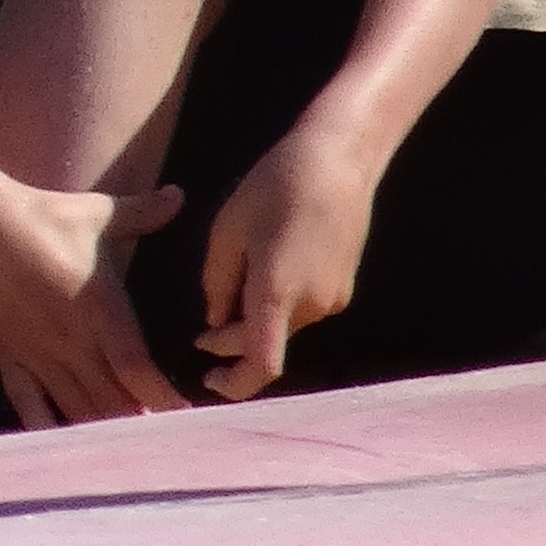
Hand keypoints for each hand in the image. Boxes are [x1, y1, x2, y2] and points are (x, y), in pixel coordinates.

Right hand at [0, 174, 191, 429]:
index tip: (188, 420)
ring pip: (75, 406)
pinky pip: (27, 401)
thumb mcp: (97, 212)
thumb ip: (143, 213)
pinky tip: (59, 449)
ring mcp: (37, 352)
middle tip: (166, 446)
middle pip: (112, 399)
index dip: (162, 398)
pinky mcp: (7, 355)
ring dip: (101, 431)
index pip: (138, 368)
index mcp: (100, 310)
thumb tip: (180, 194)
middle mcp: (72, 340)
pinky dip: (44, 427)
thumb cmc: (39, 216)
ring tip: (126, 454)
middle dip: (141, 425)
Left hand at [196, 119, 380, 399]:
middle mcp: (312, 305)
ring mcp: (333, 300)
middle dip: (232, 346)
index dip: (234, 384)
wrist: (338, 162)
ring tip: (234, 291)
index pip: (260, 363)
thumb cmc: (273, 188)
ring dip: (255, 325)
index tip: (208, 381)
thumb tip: (215, 323)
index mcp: (277, 292)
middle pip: (267, 345)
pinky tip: (264, 277)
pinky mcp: (344, 290)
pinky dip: (278, 309)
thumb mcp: (226, 232)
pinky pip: (302, 312)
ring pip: (284, 329)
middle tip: (202, 335)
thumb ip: (216, 283)